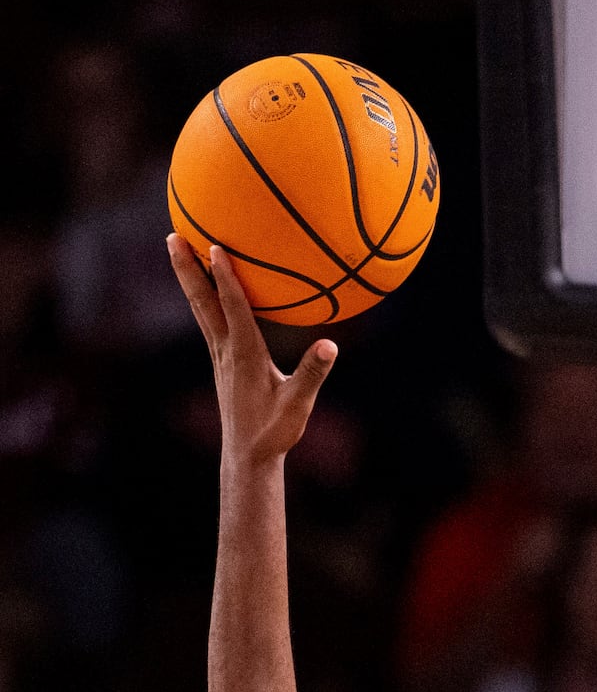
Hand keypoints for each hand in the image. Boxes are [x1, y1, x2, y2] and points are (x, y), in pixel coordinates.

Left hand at [167, 236, 336, 467]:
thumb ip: (313, 373)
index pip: (233, 309)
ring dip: (188, 277)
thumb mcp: (298, 404)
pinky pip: (208, 319)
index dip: (224, 278)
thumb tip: (330, 345)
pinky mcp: (221, 362)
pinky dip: (203, 296)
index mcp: (245, 356)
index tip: (214, 246)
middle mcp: (226, 351)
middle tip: (172, 236)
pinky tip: (203, 286)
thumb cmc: (274, 431)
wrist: (248, 455)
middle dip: (188, 268)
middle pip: (202, 301)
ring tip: (176, 247)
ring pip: (200, 307)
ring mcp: (219, 355)